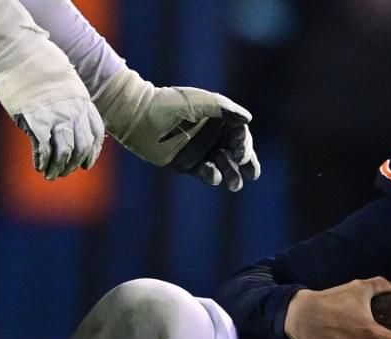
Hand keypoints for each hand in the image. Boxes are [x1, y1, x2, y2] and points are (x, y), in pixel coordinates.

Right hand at [0, 0, 103, 179]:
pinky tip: (39, 167)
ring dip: (59, 168)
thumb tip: (71, 119)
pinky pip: (44, 149)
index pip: (95, 134)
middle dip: (74, 163)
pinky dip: (43, 162)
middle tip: (65, 171)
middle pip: (81, 147)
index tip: (85, 163)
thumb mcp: (65, 80)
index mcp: (82, 100)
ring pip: (65, 152)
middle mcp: (73, 111)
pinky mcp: (35, 120)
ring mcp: (55, 116)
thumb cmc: (37, 61)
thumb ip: (71, 100)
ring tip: (51, 175)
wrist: (17, 49)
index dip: (92, 153)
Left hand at [93, 68, 259, 189]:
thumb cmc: (170, 104)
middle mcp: (212, 135)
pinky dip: (212, 176)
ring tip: (235, 185)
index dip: (244, 144)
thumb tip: (248, 119)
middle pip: (237, 152)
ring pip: (224, 166)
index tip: (240, 152)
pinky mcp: (188, 164)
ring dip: (232, 175)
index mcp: (218, 118)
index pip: (240, 133)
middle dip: (246, 162)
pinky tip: (212, 174)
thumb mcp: (202, 102)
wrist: (140, 116)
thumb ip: (227, 109)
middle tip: (250, 172)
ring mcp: (200, 150)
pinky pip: (206, 173)